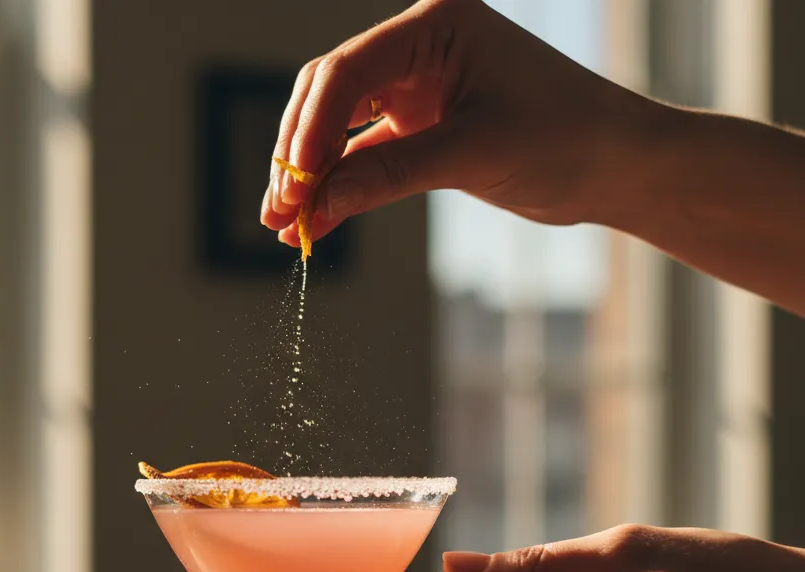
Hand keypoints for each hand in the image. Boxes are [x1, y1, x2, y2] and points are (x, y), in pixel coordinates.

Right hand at [262, 0, 643, 245]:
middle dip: (299, 156)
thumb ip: (388, 176)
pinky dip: (341, 187)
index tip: (291, 187)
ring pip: (339, 126)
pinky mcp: (421, 127)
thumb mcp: (470, 154)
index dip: (309, 131)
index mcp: (435, 23)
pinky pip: (365, 155)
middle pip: (329, 95)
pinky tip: (317, 221)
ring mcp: (416, 87)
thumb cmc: (563, 138)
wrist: (616, 164)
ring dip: (313, 176)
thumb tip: (316, 208)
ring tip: (285, 226)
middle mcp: (418, 47)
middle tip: (277, 212)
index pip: (346, 72)